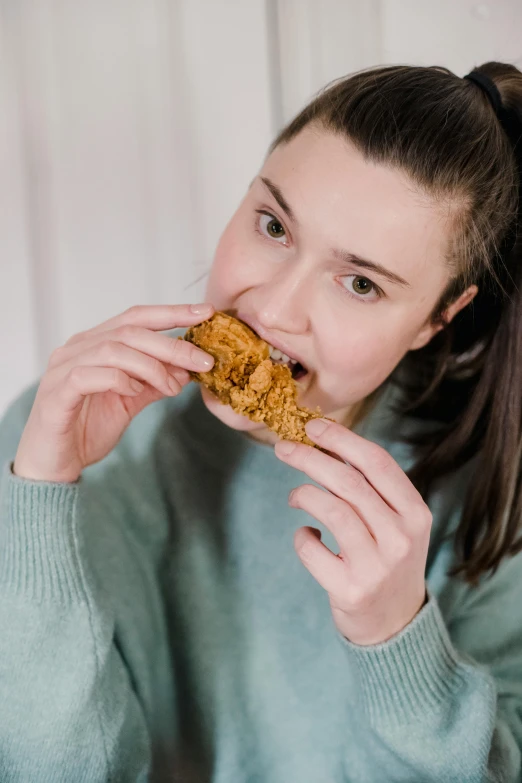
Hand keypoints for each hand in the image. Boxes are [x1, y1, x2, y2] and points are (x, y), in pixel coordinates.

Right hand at [14, 303, 214, 483]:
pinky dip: (118, 380)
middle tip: (203, 361)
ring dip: (151, 367)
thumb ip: (154, 383)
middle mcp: (77, 348)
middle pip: (130, 331)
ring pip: (113, 350)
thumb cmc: (87, 429)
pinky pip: (88, 375)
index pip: (136, 317)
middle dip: (172, 345)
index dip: (172, 312)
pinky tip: (133, 392)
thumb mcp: (130, 402)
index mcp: (95, 343)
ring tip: (171, 388)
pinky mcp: (56, 393)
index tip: (206, 312)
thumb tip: (188, 369)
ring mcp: (63, 368)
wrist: (54, 464)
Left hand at [274, 418, 430, 645]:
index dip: (341, 439)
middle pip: (348, 481)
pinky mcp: (351, 590)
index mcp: (415, 513)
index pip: (377, 462)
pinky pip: (312, 548)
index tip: (312, 426)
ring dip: (303, 494)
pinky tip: (307, 536)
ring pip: (332, 510)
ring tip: (294, 496)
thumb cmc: (387, 559)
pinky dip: (301, 536)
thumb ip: (371, 488)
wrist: (396, 624)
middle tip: (283, 448)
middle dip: (310, 458)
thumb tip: (325, 442)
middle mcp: (401, 538)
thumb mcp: (396, 522)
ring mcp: (377, 566)